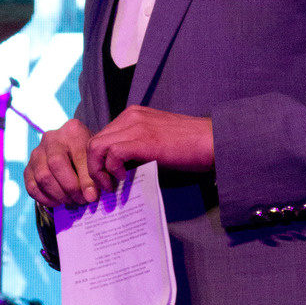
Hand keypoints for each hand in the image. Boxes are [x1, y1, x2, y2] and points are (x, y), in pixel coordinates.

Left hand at [24, 108, 214, 208]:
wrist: (213, 141)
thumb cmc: (190, 146)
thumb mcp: (156, 142)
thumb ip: (136, 148)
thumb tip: (119, 171)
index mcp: (132, 116)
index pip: (101, 136)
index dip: (97, 161)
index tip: (103, 181)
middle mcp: (130, 116)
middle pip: (93, 140)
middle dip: (92, 168)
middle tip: (102, 188)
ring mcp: (135, 126)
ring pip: (96, 146)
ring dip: (97, 171)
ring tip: (109, 187)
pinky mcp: (143, 140)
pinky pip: (112, 153)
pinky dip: (111, 169)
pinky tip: (123, 179)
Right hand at [24, 119, 96, 208]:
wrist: (73, 154)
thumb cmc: (88, 157)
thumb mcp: (96, 159)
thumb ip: (95, 174)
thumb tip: (90, 197)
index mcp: (72, 130)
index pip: (78, 156)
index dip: (85, 180)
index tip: (92, 196)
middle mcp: (51, 138)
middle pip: (56, 164)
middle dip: (70, 187)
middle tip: (81, 199)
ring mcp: (36, 153)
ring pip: (42, 177)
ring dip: (59, 194)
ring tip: (72, 200)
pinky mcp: (28, 168)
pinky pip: (32, 187)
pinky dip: (46, 199)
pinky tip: (58, 201)